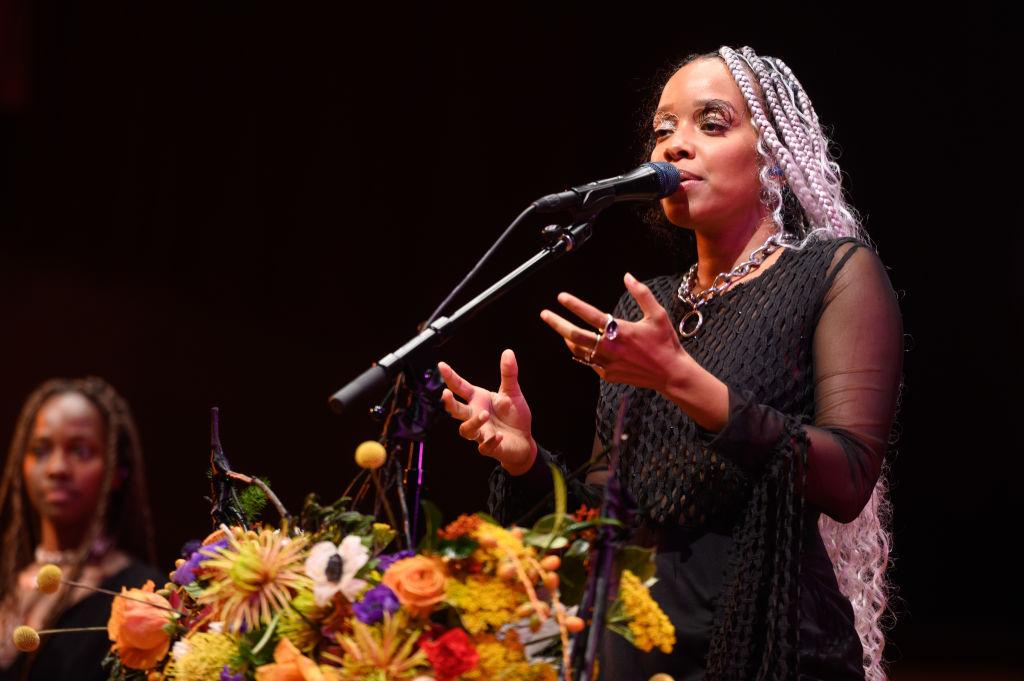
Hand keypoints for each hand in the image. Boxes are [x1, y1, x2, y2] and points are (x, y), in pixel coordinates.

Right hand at [437, 349, 537, 474]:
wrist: (524, 441)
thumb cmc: (514, 416)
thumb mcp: (513, 392)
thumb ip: (508, 374)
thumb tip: (508, 352)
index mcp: (478, 399)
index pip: (460, 387)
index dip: (450, 377)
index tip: (441, 365)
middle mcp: (475, 415)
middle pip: (456, 410)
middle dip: (449, 403)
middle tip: (446, 394)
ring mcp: (481, 432)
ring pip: (466, 430)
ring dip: (473, 422)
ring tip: (485, 415)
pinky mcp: (489, 447)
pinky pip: (484, 447)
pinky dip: (490, 442)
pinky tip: (499, 436)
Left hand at [540, 272, 692, 391]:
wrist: (670, 374)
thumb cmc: (665, 342)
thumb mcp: (657, 314)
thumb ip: (641, 293)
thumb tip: (628, 276)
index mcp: (620, 331)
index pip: (590, 315)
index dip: (574, 305)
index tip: (561, 297)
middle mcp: (610, 347)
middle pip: (575, 335)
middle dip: (557, 323)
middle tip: (544, 315)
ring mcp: (607, 363)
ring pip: (579, 350)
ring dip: (568, 339)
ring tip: (561, 330)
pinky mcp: (608, 374)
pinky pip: (588, 362)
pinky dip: (582, 353)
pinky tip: (579, 347)